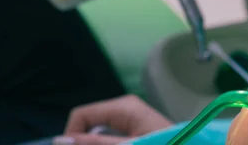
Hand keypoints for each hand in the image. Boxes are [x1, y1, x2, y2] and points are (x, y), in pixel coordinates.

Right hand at [53, 95, 171, 144]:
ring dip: (97, 142)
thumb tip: (60, 140)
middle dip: (85, 141)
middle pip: (88, 123)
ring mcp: (130, 115)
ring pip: (98, 131)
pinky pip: (111, 135)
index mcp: (123, 106)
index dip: (72, 136)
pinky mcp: (134, 125)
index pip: (81, 115)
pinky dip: (108, 142)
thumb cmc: (162, 143)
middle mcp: (124, 106)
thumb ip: (95, 144)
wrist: (187, 144)